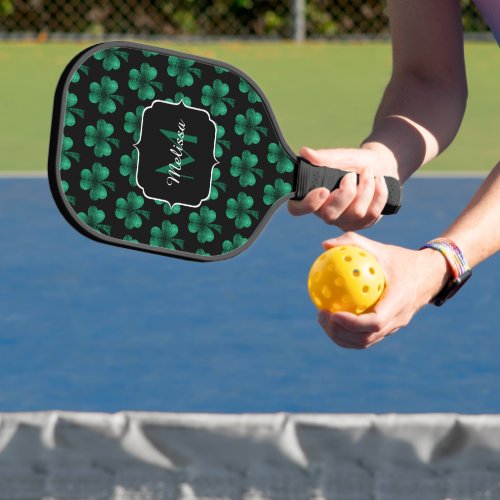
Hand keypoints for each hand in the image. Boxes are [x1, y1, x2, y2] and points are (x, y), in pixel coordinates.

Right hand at [288, 145, 397, 230]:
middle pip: (330, 215)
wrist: (379, 166)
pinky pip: (372, 214)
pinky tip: (379, 181)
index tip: (323, 190)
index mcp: (312, 196)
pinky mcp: (361, 224)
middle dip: (346, 193)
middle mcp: (324, 212)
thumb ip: (324, 157)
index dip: (308, 204)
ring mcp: (343, 221)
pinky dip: (379, 193)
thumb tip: (305, 152)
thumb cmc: (354, 162)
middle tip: (351, 175)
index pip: (297, 209)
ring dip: (366, 188)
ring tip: (368, 172)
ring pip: (356, 213)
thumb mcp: (341, 156)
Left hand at [316, 232, 450, 348]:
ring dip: (341, 336)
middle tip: (321, 315)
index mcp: (399, 301)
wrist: (429, 275)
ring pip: (365, 342)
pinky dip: (347, 334)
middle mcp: (398, 319)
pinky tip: (332, 318)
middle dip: (340, 332)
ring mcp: (394, 327)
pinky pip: (366, 337)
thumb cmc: (401, 260)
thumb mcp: (380, 248)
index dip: (352, 323)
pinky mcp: (389, 329)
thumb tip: (325, 245)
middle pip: (366, 338)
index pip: (375, 322)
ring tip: (323, 319)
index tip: (332, 313)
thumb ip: (353, 243)